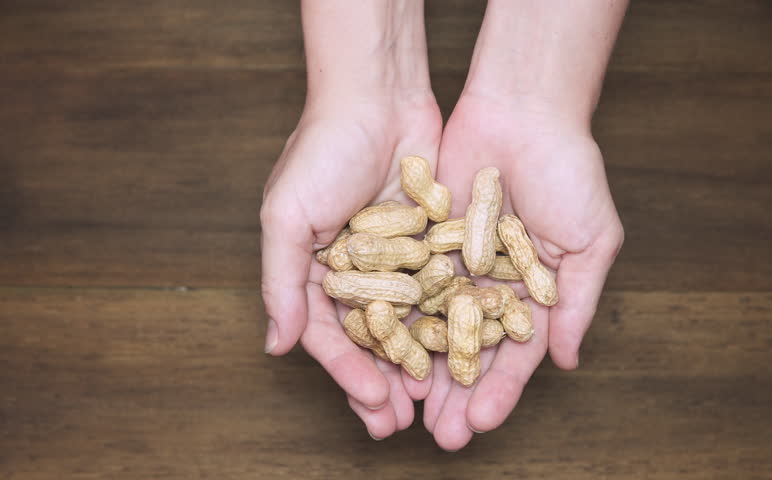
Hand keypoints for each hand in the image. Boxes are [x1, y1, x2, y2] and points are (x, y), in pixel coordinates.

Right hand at [260, 92, 441, 438]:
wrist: (377, 95)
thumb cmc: (321, 150)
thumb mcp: (285, 217)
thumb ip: (281, 282)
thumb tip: (275, 346)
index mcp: (316, 271)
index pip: (332, 335)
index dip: (349, 373)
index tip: (372, 404)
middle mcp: (357, 271)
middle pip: (372, 339)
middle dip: (384, 382)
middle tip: (399, 425)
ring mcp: (398, 258)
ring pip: (411, 323)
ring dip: (419, 363)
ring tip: (433, 403)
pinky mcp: (434, 242)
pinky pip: (443, 289)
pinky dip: (450, 322)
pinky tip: (462, 351)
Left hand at [426, 93, 623, 449]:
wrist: (523, 109)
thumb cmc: (570, 171)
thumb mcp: (591, 240)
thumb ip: (578, 303)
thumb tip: (568, 362)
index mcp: (534, 294)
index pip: (515, 355)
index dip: (500, 390)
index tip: (481, 423)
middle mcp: (492, 286)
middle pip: (471, 351)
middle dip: (456, 395)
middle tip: (441, 436)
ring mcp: (455, 264)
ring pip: (434, 327)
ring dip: (422, 371)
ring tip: (408, 411)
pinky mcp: (423, 239)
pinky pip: (408, 284)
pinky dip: (397, 318)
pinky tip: (383, 352)